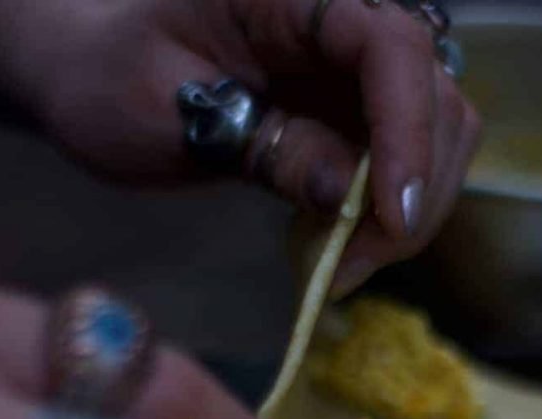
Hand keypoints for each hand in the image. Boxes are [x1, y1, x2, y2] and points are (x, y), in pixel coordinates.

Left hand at [0, 0, 480, 295]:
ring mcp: (359, 67)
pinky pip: (410, 161)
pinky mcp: (362, 111)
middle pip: (433, 96)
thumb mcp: (165, 112)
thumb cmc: (112, 78)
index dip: (406, 132)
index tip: (389, 218)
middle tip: (346, 271)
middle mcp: (344, 16)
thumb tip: (347, 195)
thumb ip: (258, 144)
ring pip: (440, 132)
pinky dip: (390, 213)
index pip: (389, 46)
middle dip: (411, 193)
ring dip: (409, 212)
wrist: (101, 75)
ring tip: (340, 267)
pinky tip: (341, 244)